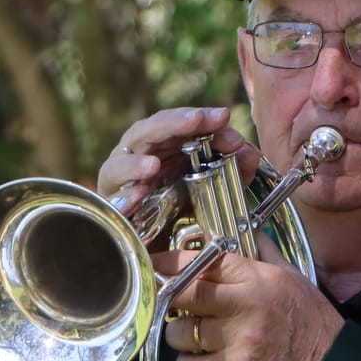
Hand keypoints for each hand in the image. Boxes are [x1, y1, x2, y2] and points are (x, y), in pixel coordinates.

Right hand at [96, 106, 259, 205]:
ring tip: (153, 166)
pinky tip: (137, 195)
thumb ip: (234, 170)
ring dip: (137, 163)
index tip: (223, 117)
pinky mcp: (111, 202)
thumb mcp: (214, 186)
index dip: (201, 118)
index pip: (181, 122)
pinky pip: (114, 197)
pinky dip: (124, 196)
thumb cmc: (184, 206)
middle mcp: (140, 153)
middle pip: (151, 130)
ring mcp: (121, 176)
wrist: (160, 244)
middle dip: (174, 125)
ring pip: (121, 161)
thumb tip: (249, 152)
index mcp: (166, 144)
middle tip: (197, 120)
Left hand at [158, 249, 341, 360]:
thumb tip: (241, 227)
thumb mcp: (290, 274)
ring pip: (179, 333)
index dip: (169, 263)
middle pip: (183, 294)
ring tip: (197, 336)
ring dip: (180, 335)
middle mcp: (244, 305)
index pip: (201, 262)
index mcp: (256, 277)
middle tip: (168, 301)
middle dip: (168, 297)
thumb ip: (261, 251)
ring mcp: (237, 340)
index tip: (153, 265)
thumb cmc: (310, 319)